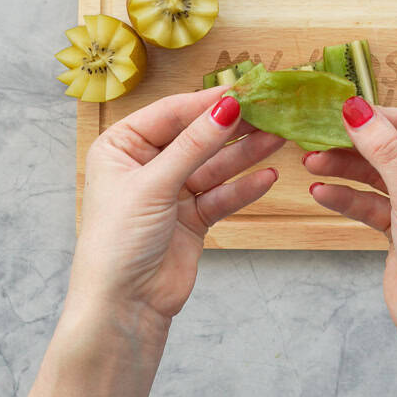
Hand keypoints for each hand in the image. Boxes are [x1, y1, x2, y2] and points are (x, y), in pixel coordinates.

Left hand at [70, 86, 282, 322]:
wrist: (123, 306)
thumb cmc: (118, 242)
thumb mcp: (153, 185)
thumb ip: (193, 145)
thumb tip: (227, 106)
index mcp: (122, 146)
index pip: (171, 113)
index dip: (207, 102)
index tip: (245, 89)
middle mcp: (146, 165)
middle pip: (197, 137)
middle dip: (232, 126)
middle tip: (269, 110)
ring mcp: (171, 192)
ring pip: (214, 165)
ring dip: (244, 153)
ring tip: (278, 138)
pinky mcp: (192, 218)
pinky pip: (222, 195)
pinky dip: (244, 187)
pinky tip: (267, 175)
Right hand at [303, 98, 396, 396]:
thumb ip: (385, 151)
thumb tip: (357, 109)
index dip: (378, 117)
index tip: (339, 109)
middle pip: (395, 146)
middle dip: (356, 144)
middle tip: (316, 135)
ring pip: (378, 172)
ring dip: (345, 168)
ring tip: (310, 163)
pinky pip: (371, 200)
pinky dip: (347, 197)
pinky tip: (321, 192)